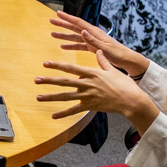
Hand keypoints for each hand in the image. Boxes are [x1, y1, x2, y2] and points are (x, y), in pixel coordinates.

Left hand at [36, 50, 159, 133]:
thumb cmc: (124, 84)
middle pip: (64, 82)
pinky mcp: (90, 106)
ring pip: (65, 96)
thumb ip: (103, 61)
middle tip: (36, 79)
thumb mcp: (112, 69)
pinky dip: (63, 113)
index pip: (70, 68)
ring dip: (51, 97)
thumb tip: (98, 50)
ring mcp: (87, 96)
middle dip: (49, 80)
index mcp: (92, 73)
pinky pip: (74, 110)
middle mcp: (87, 84)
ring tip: (38, 97)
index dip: (57, 66)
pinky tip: (53, 115)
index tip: (46, 64)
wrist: (131, 100)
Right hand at [49, 13, 148, 78]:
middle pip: (74, 27)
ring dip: (64, 35)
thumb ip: (93, 40)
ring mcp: (92, 41)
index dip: (68, 18)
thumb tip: (82, 31)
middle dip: (63, 24)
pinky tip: (63, 47)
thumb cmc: (118, 54)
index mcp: (95, 33)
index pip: (79, 23)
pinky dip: (71, 46)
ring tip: (53, 34)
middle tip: (51, 20)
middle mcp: (92, 35)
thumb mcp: (105, 48)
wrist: (127, 60)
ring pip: (75, 36)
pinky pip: (79, 45)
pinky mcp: (93, 47)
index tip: (58, 13)